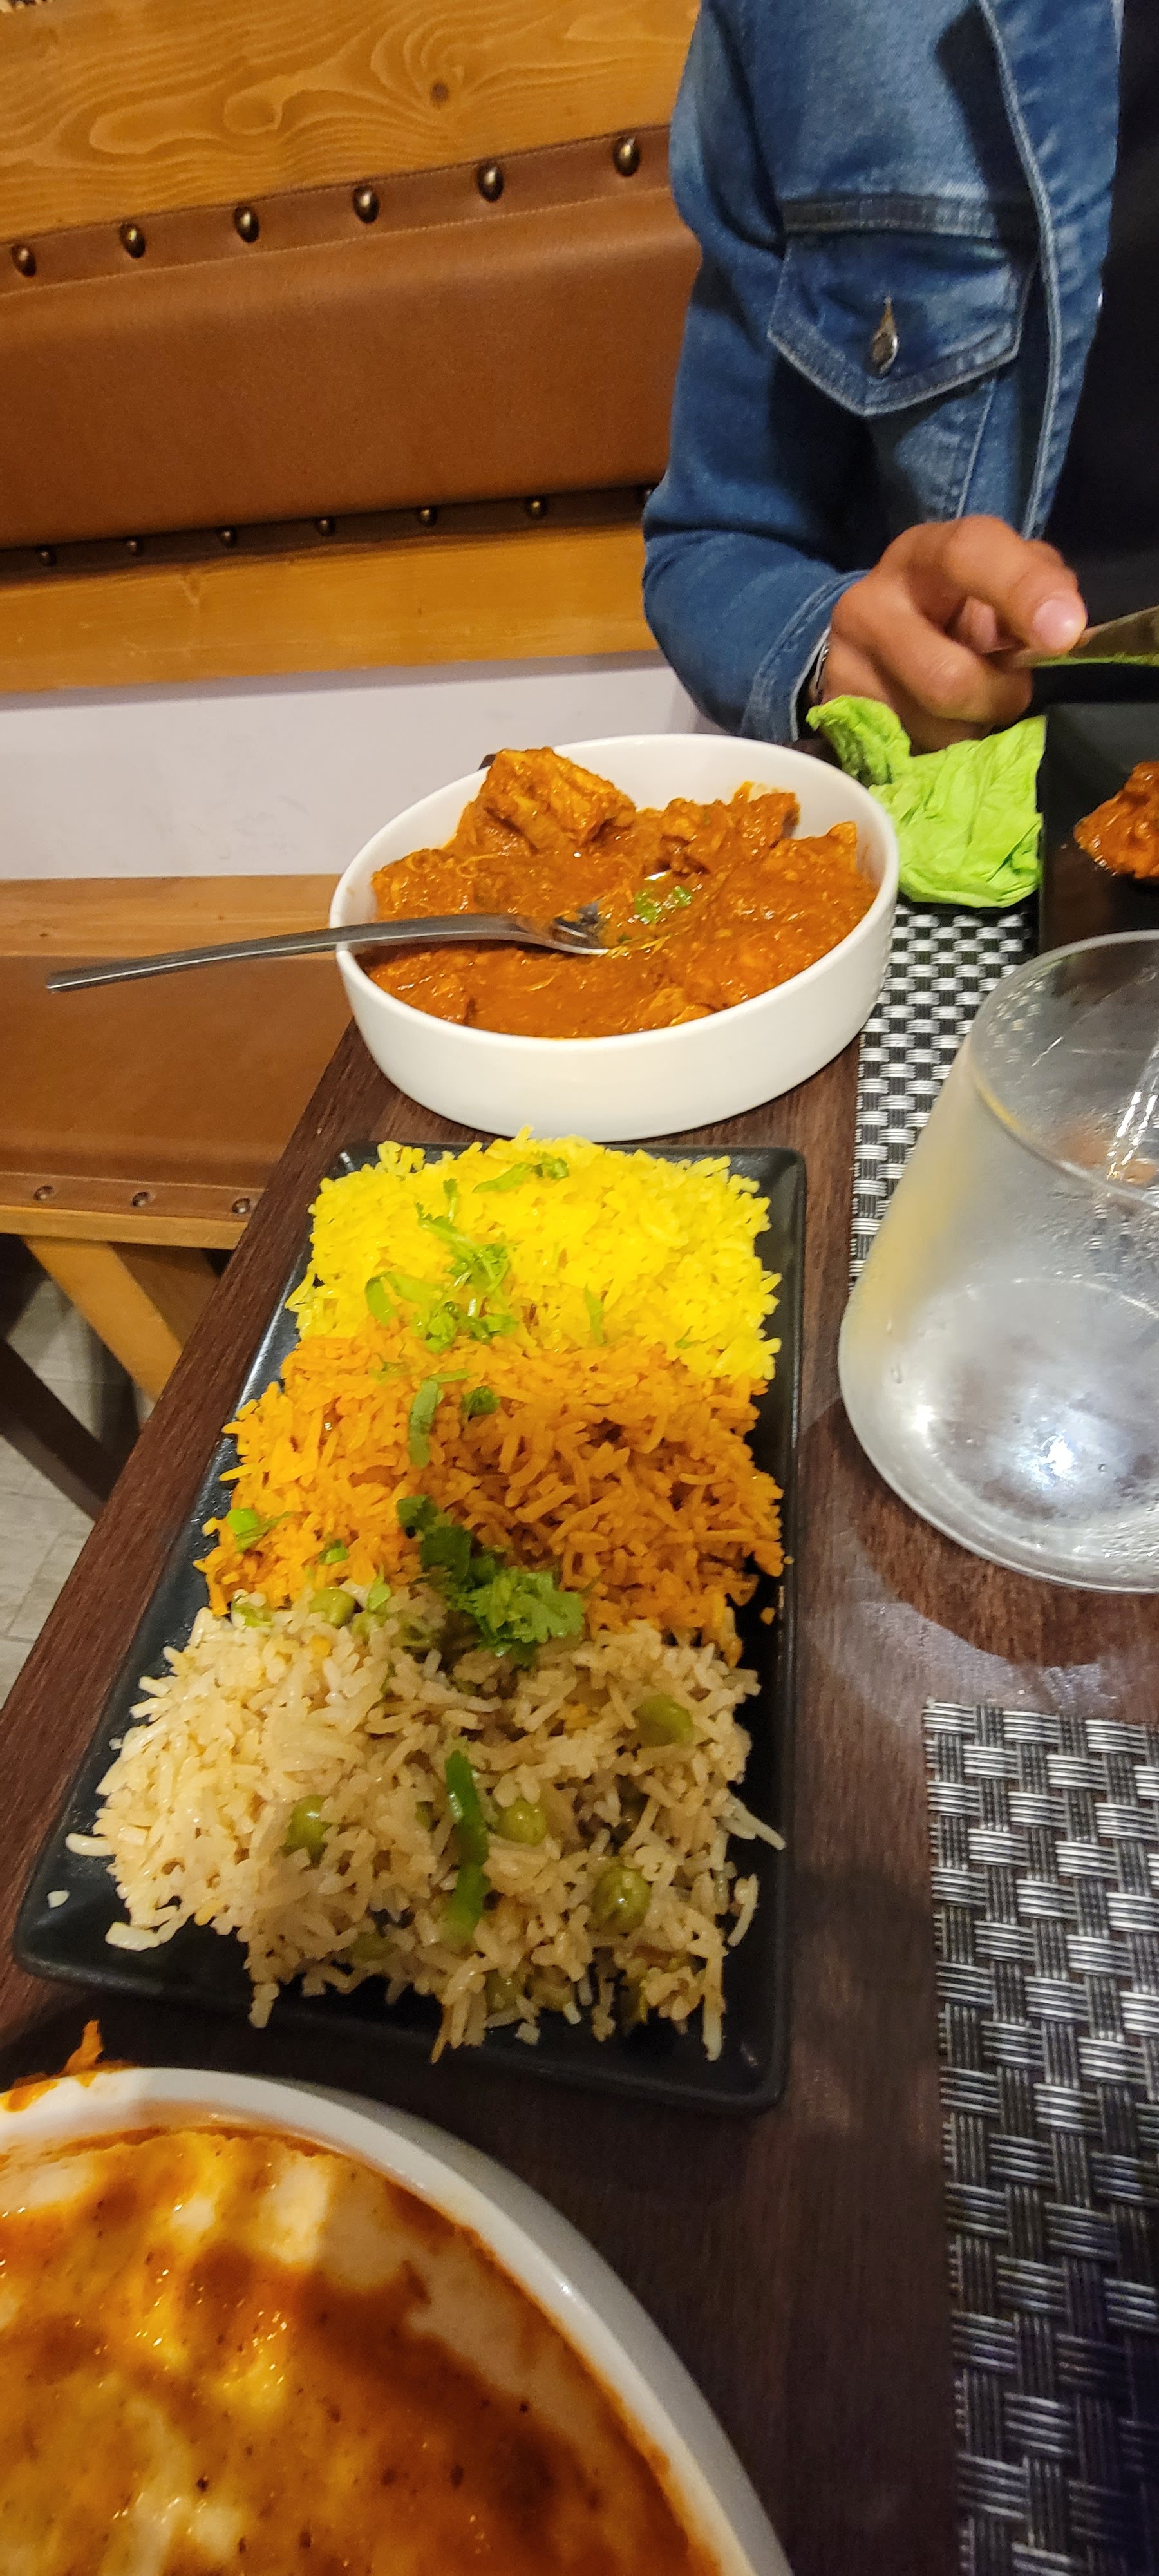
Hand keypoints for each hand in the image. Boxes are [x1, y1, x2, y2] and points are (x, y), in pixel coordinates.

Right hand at [825, 516, 1086, 748]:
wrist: (875, 632)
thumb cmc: (955, 605)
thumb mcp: (997, 581)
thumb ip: (1038, 588)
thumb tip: (1058, 630)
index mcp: (923, 554)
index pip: (969, 555)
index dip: (1021, 591)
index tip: (1063, 633)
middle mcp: (869, 603)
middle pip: (947, 680)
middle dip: (997, 698)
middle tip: (1008, 688)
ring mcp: (844, 664)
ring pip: (933, 732)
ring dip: (969, 729)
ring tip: (964, 704)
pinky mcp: (835, 714)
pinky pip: (908, 756)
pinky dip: (938, 750)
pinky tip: (935, 722)